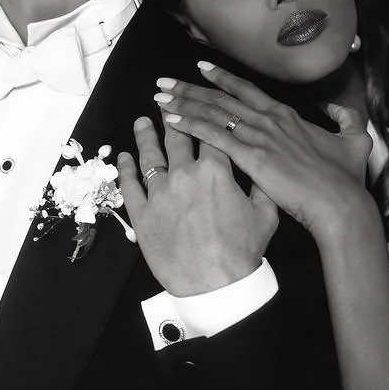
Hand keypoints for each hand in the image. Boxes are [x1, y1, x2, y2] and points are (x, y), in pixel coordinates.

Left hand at [117, 116, 278, 296]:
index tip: (196, 105)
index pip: (208, 135)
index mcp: (215, 171)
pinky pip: (129, 185)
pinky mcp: (142, 213)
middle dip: (171, 118)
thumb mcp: (265, 215)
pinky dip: (125, 168)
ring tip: (141, 122)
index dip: (202, 118)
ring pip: (150, 156)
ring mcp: (160, 193)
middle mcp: (185, 175)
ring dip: (145, 135)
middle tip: (164, 104)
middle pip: (176, 138)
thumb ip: (260, 186)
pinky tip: (123, 157)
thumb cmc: (242, 252)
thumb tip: (258, 167)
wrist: (215, 286)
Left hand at [152, 62, 372, 245]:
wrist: (341, 204)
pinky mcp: (250, 157)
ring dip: (182, 103)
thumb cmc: (345, 178)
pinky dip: (189, 125)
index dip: (221, 78)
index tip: (200, 68)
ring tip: (158, 96)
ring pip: (211, 113)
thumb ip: (347, 121)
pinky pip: (212, 136)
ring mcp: (258, 136)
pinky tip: (171, 121)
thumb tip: (340, 110)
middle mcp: (267, 119)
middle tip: (164, 81)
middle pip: (219, 98)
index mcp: (285, 115)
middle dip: (189, 88)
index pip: (245, 90)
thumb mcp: (354, 142)